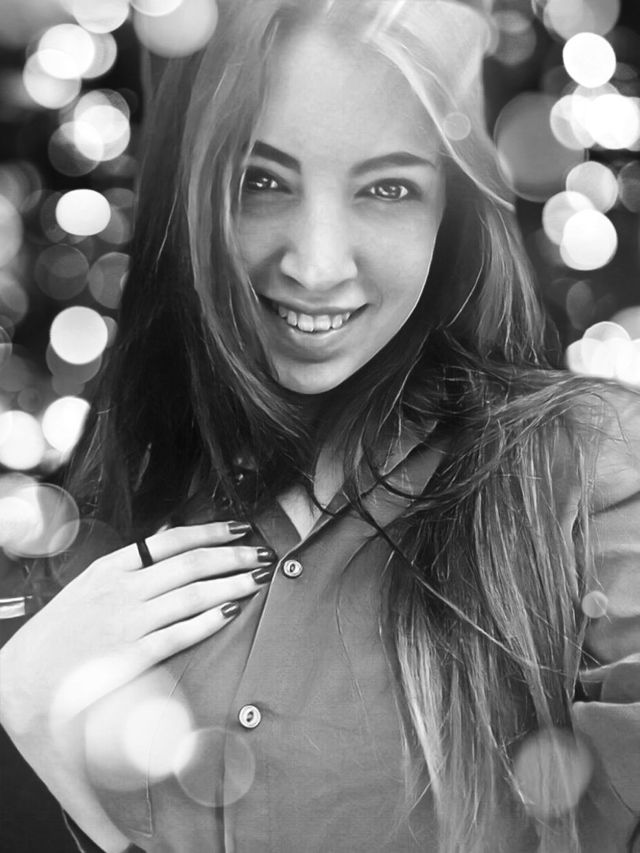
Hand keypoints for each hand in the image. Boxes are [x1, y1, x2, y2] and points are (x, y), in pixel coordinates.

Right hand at [0, 521, 274, 734]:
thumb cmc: (60, 633)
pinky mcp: (132, 656)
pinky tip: (231, 611)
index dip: (211, 532)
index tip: (239, 528)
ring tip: (258, 579)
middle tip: (261, 553)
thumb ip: (129, 567)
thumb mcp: (89, 586)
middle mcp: (122, 589)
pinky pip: (180, 633)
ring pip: (193, 594)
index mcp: (111, 568)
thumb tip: (168, 541)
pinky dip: (209, 619)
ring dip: (232, 583)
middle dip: (233, 556)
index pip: (172, 539)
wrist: (23, 680)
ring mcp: (128, 622)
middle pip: (191, 563)